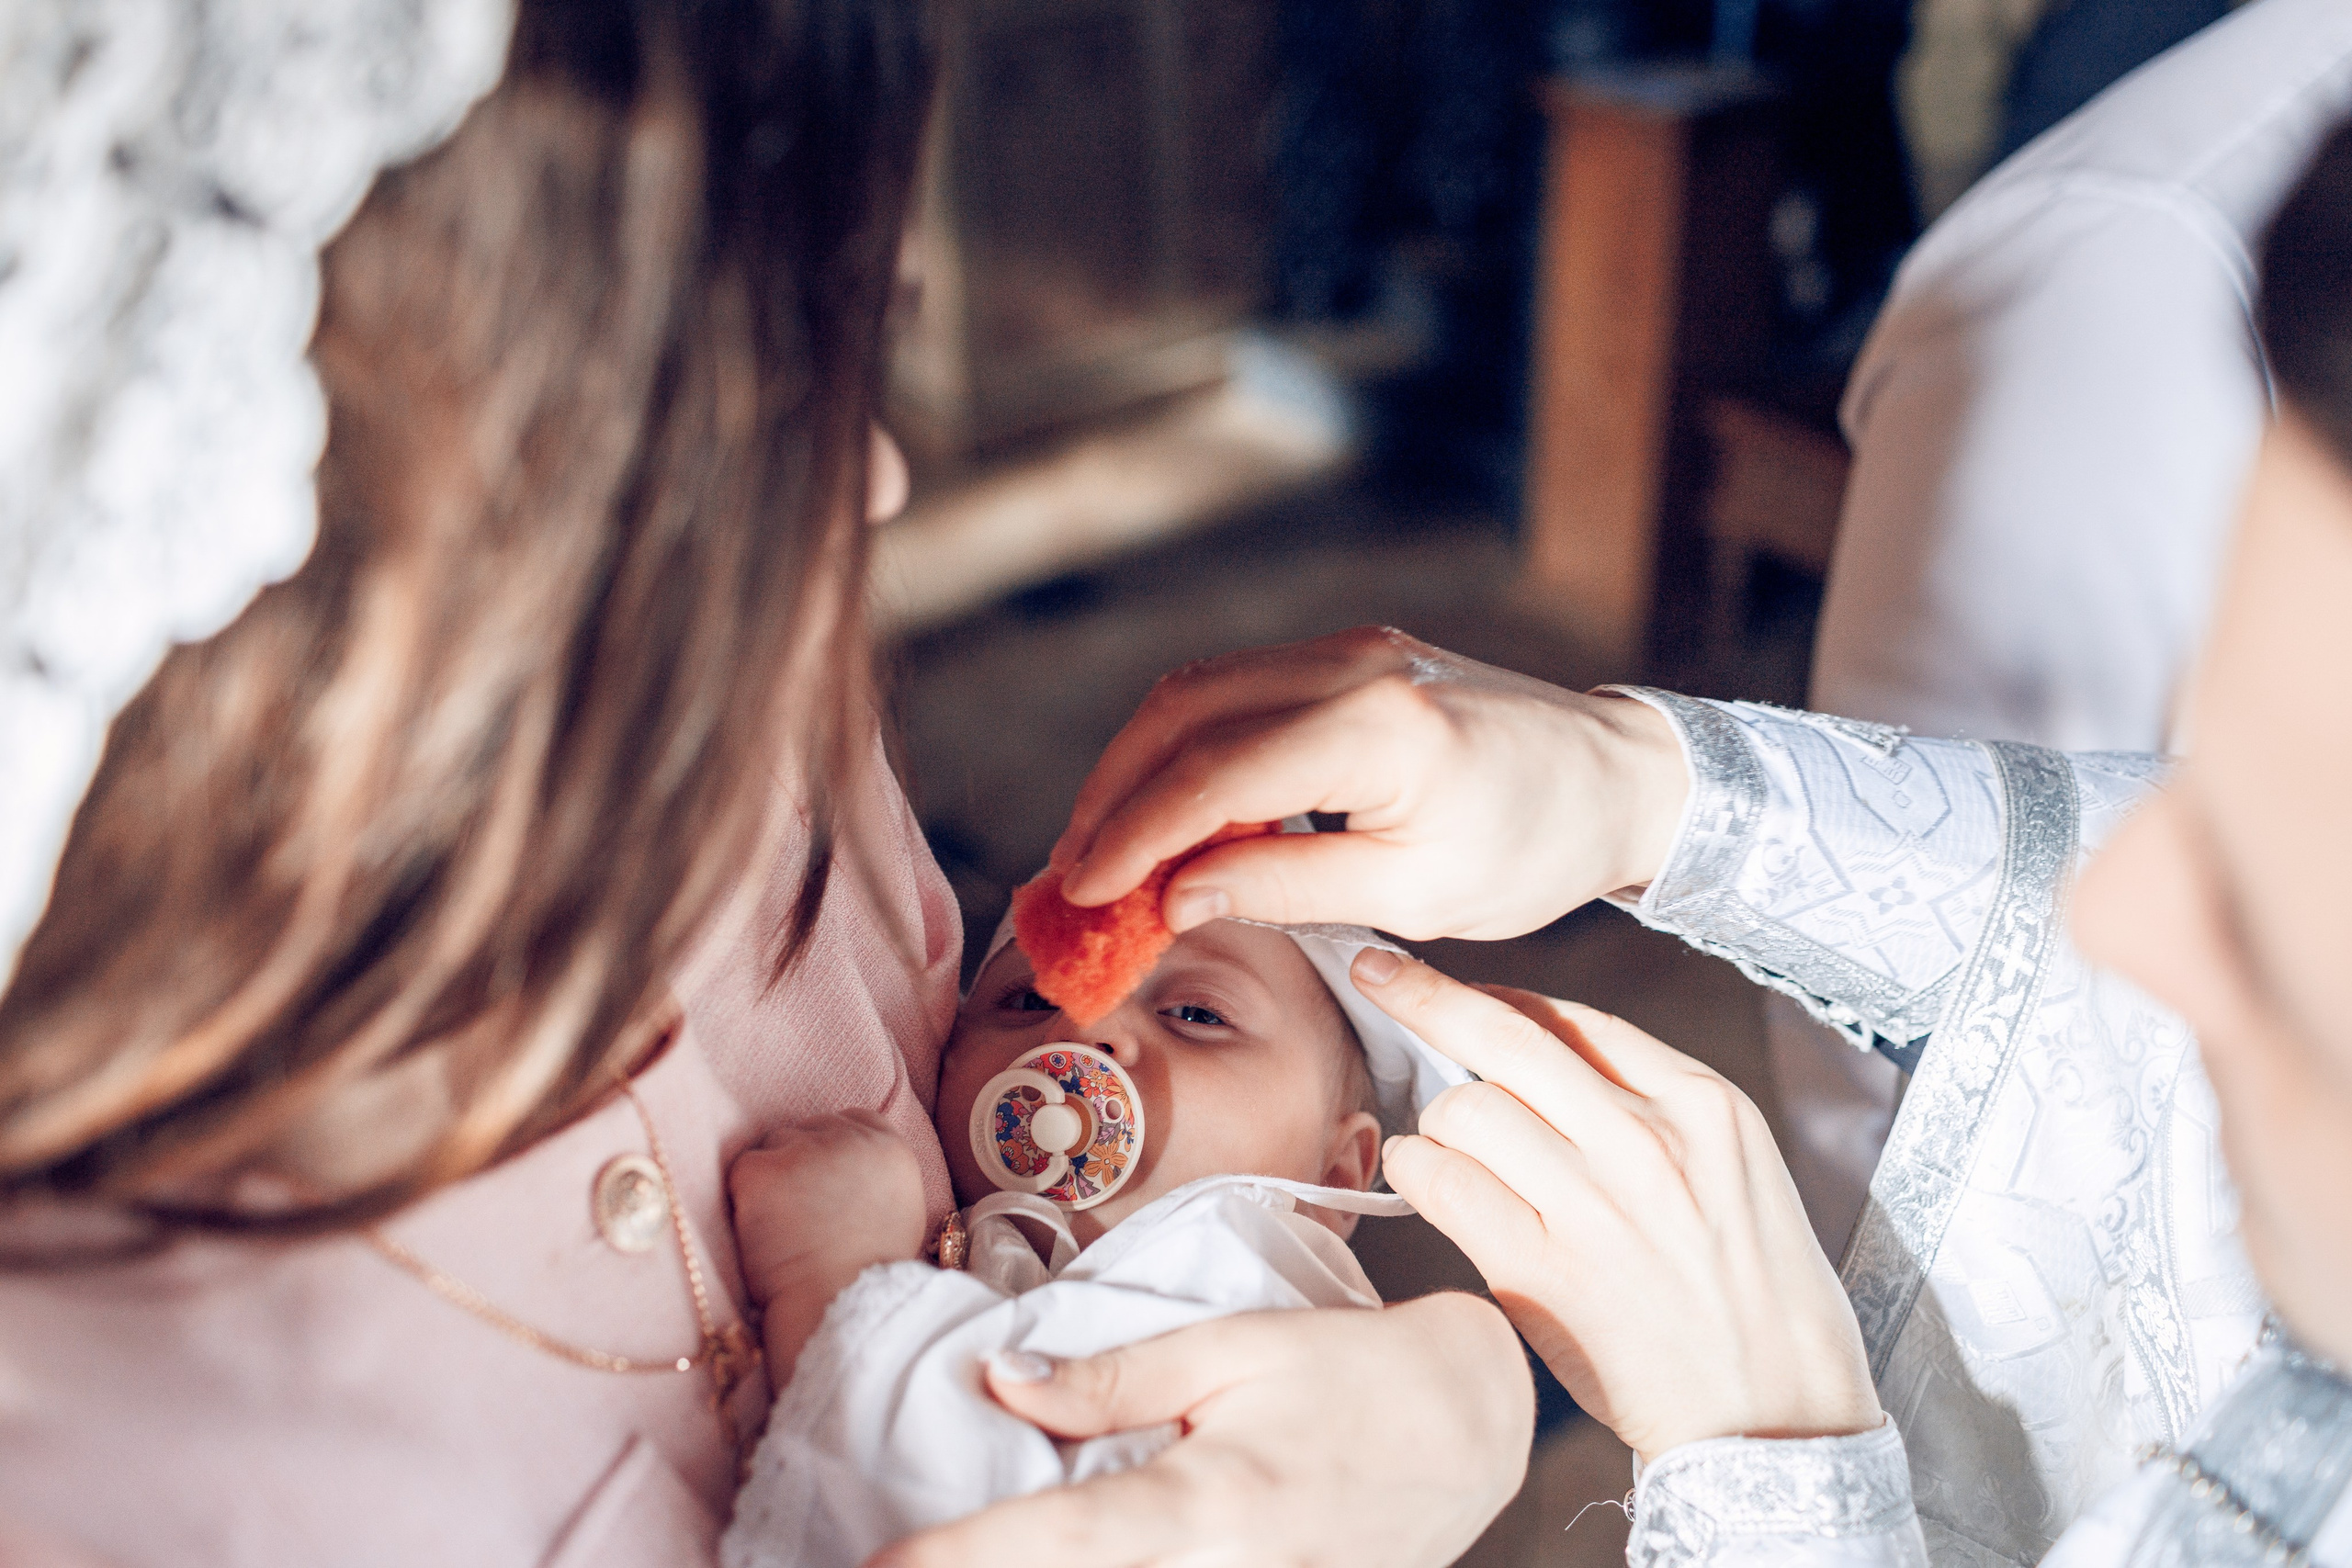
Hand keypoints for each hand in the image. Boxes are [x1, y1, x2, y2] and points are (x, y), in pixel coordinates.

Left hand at [729, 1110, 927, 1379]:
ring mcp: (804, 1150)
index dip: (829, 1150)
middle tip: (797, 1218)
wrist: (842, 1308)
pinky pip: (740, 1174)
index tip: (821, 1185)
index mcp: (889, 1147)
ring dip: (770, 1182)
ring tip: (784, 1233)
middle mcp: (850, 1138)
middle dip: (795, 1165)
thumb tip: (841, 1171)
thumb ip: (873, 1178)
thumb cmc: (867, 1280)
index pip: (849, 1121)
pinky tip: (764, 1238)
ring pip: (771, 1148)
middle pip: (805, 1131)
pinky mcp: (762, 1170)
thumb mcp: (897, 1214)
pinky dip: (744, 1204)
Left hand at [868, 1293, 1532, 1567]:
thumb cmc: (1353, 1376)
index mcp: (1209, 1506)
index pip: (1053, 1542)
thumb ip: (1112, 1382)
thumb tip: (1000, 1382)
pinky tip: (1072, 1565)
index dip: (954, 1563)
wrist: (1477, 1430)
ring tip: (964, 1563)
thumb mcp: (1231, 1350)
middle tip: (901, 1565)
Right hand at [1048, 627, 1688, 940]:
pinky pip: (1243, 688)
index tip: (1083, 890)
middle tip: (1075, 872)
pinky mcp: (1354, 654)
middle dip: (1114, 791)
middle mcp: (1355, 665)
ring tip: (1106, 845)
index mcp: (1379, 728)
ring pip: (1202, 688)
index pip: (1217, 773)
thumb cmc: (1536, 848)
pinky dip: (1190, 745)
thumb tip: (1175, 896)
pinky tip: (1173, 809)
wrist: (1620, 776)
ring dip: (1140, 763)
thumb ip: (1286, 885)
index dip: (1135, 834)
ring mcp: (1352, 647)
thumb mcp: (1417, 892)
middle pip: (1186, 709)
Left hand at [1356, 950, 1879, 1462]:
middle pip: (1506, 1038)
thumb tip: (1544, 1065)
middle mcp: (1647, 1140)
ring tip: (1438, 1145)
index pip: (1576, 1019)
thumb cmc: (1758, 1298)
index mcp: (1702, 1105)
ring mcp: (1594, 1203)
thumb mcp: (1739, 1169)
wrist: (1774, 1413)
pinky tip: (1422, 1178)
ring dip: (1434, 1122)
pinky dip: (1418, 1172)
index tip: (1452, 987)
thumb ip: (1653, 1110)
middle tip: (1378, 975)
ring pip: (1466, 1109)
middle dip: (1425, 996)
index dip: (1497, 996)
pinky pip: (1447, 1185)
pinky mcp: (1544, 1269)